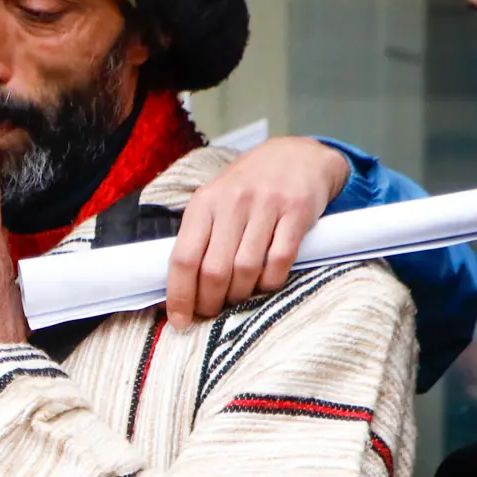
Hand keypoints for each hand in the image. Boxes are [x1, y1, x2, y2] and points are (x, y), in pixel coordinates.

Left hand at [166, 136, 353, 322]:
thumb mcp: (215, 201)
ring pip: (246, 269)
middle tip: (213, 312)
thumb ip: (198, 238)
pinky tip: (266, 283)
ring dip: (241, 295)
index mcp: (204, 203)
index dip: (179, 296)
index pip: (183, 259)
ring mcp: (266, 206)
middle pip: (214, 271)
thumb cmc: (249, 187)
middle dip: (211, 302)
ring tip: (239, 299)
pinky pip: (280, 261)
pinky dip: (271, 282)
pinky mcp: (297, 212)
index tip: (181, 321)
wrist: (297, 155)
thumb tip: (179, 289)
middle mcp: (232, 203)